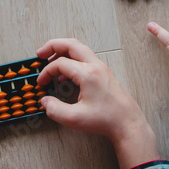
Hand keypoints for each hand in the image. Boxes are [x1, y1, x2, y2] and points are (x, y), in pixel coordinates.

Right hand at [37, 39, 157, 168]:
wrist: (128, 123)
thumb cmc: (106, 120)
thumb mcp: (75, 118)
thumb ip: (55, 110)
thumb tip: (45, 102)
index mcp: (88, 74)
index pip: (60, 64)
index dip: (47, 72)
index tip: (41, 82)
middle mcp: (95, 66)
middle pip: (71, 45)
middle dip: (53, 46)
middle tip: (40, 54)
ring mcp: (101, 68)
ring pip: (79, 49)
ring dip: (63, 51)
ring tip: (50, 61)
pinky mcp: (104, 73)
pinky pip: (85, 58)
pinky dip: (72, 60)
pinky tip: (66, 75)